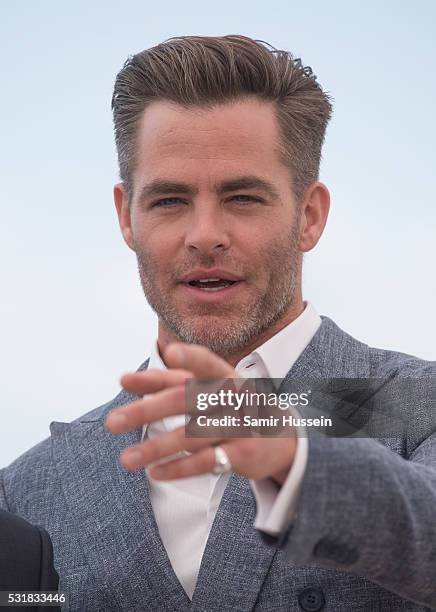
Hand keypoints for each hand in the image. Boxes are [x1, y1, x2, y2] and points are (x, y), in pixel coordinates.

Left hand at [105, 343, 296, 484]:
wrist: (285, 439)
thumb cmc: (233, 407)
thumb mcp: (208, 389)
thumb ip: (168, 382)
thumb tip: (125, 379)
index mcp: (224, 375)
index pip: (206, 363)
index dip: (190, 358)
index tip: (168, 354)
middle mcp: (233, 397)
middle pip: (186, 400)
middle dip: (148, 410)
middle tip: (113, 422)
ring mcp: (240, 425)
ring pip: (193, 435)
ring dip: (157, 448)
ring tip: (126, 459)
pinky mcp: (243, 454)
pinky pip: (207, 461)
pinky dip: (179, 468)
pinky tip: (155, 473)